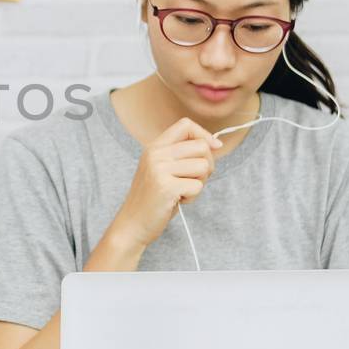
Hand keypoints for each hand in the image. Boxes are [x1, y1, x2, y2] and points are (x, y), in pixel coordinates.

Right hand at [111, 117, 222, 251]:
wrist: (132, 224)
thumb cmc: (153, 198)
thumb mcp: (162, 169)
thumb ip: (181, 155)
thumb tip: (215, 144)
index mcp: (154, 146)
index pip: (185, 124)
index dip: (204, 134)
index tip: (214, 148)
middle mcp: (155, 154)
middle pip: (201, 146)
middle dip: (207, 165)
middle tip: (194, 179)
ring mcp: (159, 170)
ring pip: (203, 166)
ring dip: (199, 183)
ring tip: (182, 191)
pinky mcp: (166, 187)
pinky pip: (197, 186)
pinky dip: (192, 197)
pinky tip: (177, 201)